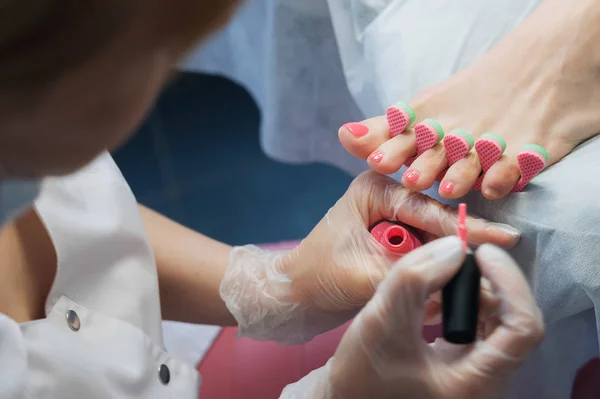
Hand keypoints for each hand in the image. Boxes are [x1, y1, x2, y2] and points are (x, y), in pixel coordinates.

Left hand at [220, 171, 520, 343]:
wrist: (292, 299)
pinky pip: (422, 256)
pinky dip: (430, 275)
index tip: (507, 238)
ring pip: (433, 242)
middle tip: (489, 269)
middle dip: (457, 250)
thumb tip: (458, 265)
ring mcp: (390, 220)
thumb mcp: (363, 274)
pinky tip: (438, 294)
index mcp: (375, 189)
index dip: (467, 228)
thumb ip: (410, 271)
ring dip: (443, 266)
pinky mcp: (392, 242)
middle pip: (437, 223)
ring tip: (465, 286)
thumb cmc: (315, 279)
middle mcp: (386, 197)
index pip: (430, 208)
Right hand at [280, 239, 543, 398]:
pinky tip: (435, 292)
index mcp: (475, 382)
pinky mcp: (459, 363)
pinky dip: (461, 301)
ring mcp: (472, 373)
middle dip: (487, 282)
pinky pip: (477, 325)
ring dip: (474, 289)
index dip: (510, 283)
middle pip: (512, 320)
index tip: (480, 253)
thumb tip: (455, 246)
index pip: (523, 328)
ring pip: (496, 319)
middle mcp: (484, 381)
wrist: (343, 397)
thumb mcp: (381, 321)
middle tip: (455, 257)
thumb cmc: (360, 373)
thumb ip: (415, 279)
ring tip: (441, 274)